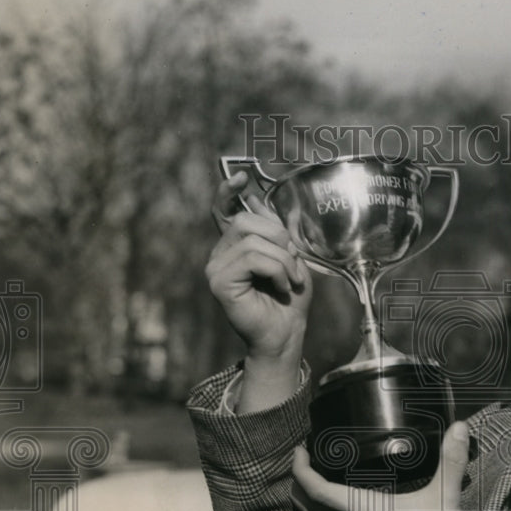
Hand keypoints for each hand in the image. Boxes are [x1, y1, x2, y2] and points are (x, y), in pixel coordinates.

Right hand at [206, 172, 312, 359]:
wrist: (286, 333)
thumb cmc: (289, 299)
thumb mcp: (293, 258)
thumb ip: (281, 231)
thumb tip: (272, 201)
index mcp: (236, 245)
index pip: (224, 211)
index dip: (228, 191)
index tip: (240, 177)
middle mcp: (221, 253)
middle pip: (246, 221)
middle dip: (279, 237)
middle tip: (294, 262)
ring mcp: (216, 268)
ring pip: (252, 240)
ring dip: (283, 259)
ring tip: (291, 279)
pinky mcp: (219, 282)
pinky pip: (253, 259)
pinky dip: (276, 271)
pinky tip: (281, 287)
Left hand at [291, 422, 470, 510]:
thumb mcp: (445, 498)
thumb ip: (451, 461)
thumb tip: (460, 427)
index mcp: (363, 510)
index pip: (316, 489)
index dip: (301, 469)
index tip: (299, 451)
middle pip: (309, 509)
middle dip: (298, 486)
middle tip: (302, 465)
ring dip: (310, 507)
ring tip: (316, 488)